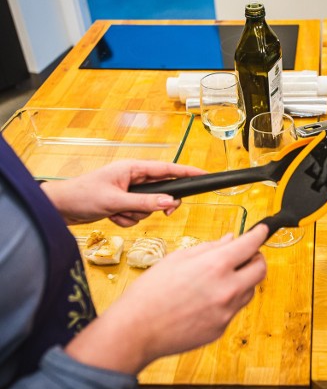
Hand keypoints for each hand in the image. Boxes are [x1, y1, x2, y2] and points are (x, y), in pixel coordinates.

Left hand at [40, 160, 205, 225]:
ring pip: (149, 207)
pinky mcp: (123, 203)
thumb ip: (145, 202)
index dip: (187, 172)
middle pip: (161, 192)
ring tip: (116, 212)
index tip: (205, 175)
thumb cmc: (82, 195)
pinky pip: (136, 214)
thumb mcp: (116, 201)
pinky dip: (127, 219)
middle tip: (161, 213)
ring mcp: (129, 191)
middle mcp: (133, 178)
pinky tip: (111, 216)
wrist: (60, 207)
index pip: (167, 169)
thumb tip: (170, 203)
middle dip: (156, 205)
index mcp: (133, 168)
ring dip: (135, 214)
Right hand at [65, 224, 268, 373]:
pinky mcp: (221, 328)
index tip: (262, 231)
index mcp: (215, 266)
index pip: (251, 245)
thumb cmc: (150, 293)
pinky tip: (205, 299)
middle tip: (244, 256)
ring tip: (216, 279)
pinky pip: (233, 309)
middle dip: (256, 259)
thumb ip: (209, 248)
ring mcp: (226, 312)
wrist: (136, 330)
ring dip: (241, 280)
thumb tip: (230, 240)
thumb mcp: (178, 259)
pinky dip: (227, 300)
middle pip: (260, 269)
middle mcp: (227, 289)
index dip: (259, 235)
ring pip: (249, 290)